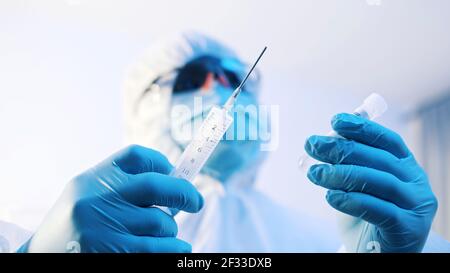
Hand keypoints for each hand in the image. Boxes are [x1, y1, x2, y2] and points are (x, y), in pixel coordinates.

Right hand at [18, 145, 203, 252]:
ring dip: (171, 230)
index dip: (160, 162)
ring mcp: (103, 230)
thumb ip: (123, 186)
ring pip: (161, 224)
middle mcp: (97, 201)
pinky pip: (157, 249)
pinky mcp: (112, 254)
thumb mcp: (89, 194)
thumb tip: (174, 181)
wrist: (41, 256)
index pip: (135, 157)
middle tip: (196, 202)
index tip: (174, 172)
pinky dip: (174, 249)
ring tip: (166, 234)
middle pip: (154, 186)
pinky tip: (176, 248)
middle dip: (183, 193)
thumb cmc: (75, 224)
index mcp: (93, 180)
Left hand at [305, 113, 437, 252]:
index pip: (386, 141)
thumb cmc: (365, 217)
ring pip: (378, 181)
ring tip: (315, 173)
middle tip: (312, 145)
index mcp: (405, 166)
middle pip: (378, 158)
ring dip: (341, 174)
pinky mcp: (408, 228)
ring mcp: (415, 205)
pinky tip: (331, 196)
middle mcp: (415, 182)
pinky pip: (378, 209)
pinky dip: (352, 200)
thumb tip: (327, 137)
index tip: (335, 120)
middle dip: (341, 149)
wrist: (375, 254)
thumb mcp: (356, 186)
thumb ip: (349, 163)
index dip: (361, 128)